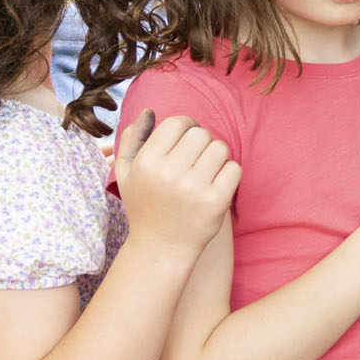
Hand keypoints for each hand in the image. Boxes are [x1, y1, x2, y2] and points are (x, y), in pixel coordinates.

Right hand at [114, 110, 239, 252]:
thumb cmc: (144, 206)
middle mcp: (169, 173)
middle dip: (201, 143)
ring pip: (220, 148)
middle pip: (202, 134)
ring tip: (204, 173)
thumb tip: (149, 111)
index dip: (186, 127)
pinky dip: (228, 174)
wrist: (160, 248)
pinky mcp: (216, 201)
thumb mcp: (126, 173)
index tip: (185, 141)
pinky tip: (215, 186)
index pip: (178, 123)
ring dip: (216, 157)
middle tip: (195, 160)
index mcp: (147, 162)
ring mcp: (194, 188)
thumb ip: (131, 139)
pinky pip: (234, 169)